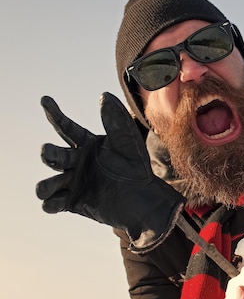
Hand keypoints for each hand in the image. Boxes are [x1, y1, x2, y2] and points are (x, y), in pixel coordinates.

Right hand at [35, 93, 184, 252]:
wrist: (144, 200)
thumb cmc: (137, 169)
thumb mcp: (128, 144)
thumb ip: (116, 122)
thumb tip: (104, 95)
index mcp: (88, 145)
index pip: (66, 128)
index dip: (54, 114)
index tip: (45, 99)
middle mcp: (76, 162)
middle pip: (53, 155)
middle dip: (48, 153)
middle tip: (47, 151)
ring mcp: (73, 183)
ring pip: (49, 182)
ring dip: (45, 185)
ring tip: (45, 188)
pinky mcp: (73, 202)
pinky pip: (53, 203)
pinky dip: (50, 204)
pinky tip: (54, 203)